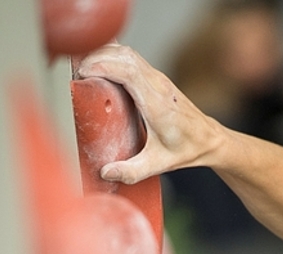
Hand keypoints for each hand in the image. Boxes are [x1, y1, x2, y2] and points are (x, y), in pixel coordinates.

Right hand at [75, 45, 221, 184]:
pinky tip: (98, 61)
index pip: (127, 71)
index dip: (102, 66)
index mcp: (157, 104)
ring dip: (103, 52)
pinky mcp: (155, 76)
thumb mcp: (158, 165)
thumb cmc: (185, 150)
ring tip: (82, 65)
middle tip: (74, 71)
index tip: (81, 74)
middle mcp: (158, 85)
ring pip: (126, 51)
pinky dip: (112, 53)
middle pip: (123, 55)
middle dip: (95, 56)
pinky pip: (131, 55)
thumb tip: (106, 173)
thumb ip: (131, 171)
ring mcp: (158, 77)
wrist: (208, 139)